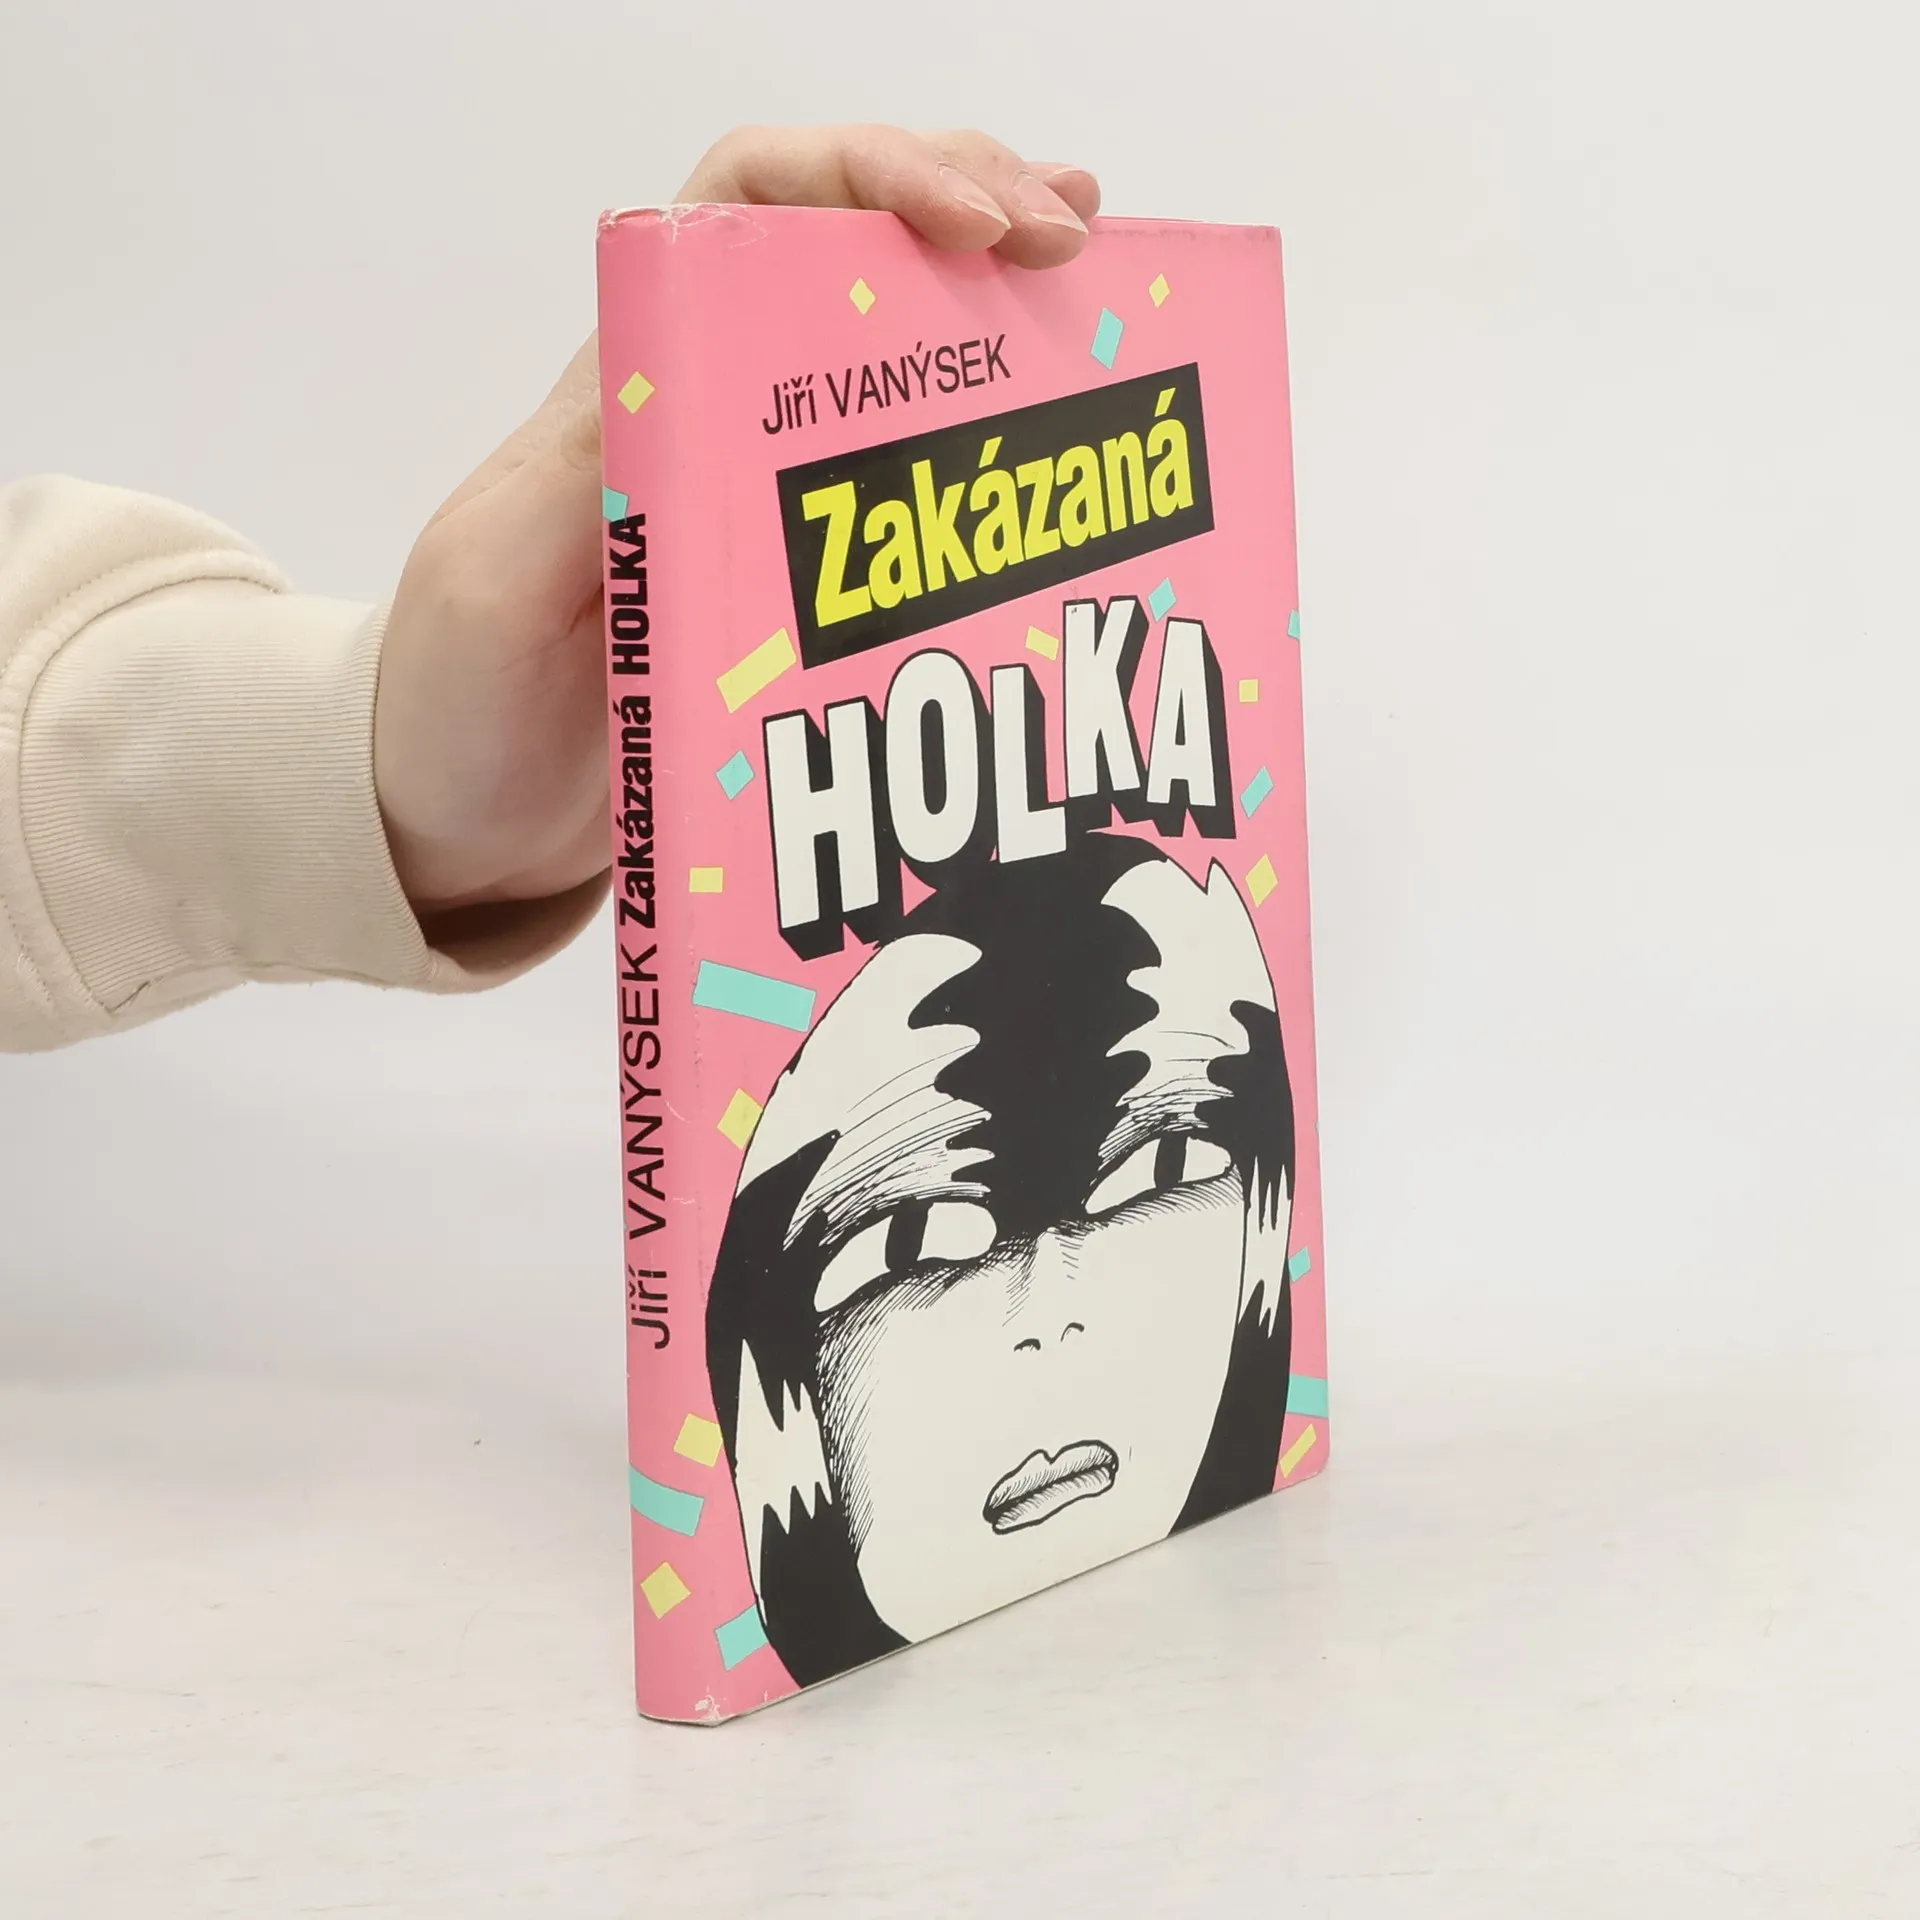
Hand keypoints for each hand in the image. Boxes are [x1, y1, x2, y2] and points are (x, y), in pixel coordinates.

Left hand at [374, 126, 1101, 923]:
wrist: (462, 825)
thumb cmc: (457, 711)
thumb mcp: (495, 593)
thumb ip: (583, 488)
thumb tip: (695, 396)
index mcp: (632, 385)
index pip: (750, 203)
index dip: (868, 179)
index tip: (975, 229)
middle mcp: (709, 407)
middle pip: (843, 238)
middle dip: (967, 202)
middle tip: (1076, 241)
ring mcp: (761, 487)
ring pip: (889, 334)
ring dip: (992, 285)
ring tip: (1098, 266)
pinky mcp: (797, 572)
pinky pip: (905, 468)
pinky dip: (984, 420)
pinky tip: (1055, 407)